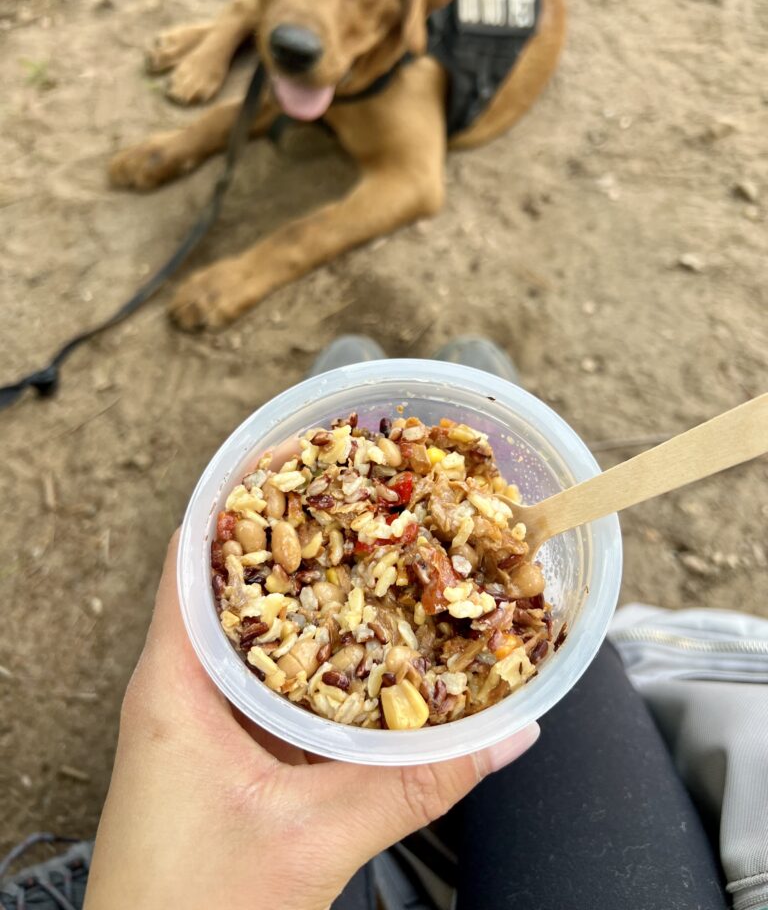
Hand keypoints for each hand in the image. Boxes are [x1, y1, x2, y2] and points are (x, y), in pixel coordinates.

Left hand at [85, 532, 538, 909]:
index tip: (302, 449)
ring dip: (309, 594)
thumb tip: (513, 730)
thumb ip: (418, 783)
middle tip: (363, 495)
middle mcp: (177, 689)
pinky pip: (270, 683)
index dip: (242, 492)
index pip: (192, 552)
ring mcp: (197, 723)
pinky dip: (317, 657)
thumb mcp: (316, 838)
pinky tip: (364, 655)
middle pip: (230, 580)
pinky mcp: (221, 756)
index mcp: (173, 683)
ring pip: (254, 632)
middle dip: (295, 534)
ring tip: (375, 556)